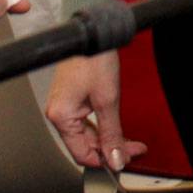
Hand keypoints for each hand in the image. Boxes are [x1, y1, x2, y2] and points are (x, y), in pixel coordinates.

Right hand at [47, 52, 145, 170]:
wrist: (94, 32)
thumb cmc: (93, 58)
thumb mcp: (107, 100)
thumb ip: (111, 132)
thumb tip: (115, 157)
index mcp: (61, 116)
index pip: (80, 153)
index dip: (104, 160)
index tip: (124, 160)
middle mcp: (58, 112)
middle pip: (85, 144)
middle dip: (110, 149)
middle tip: (133, 149)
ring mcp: (65, 105)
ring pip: (87, 133)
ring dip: (108, 138)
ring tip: (129, 142)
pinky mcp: (72, 98)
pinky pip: (86, 121)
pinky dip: (102, 127)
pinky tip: (116, 130)